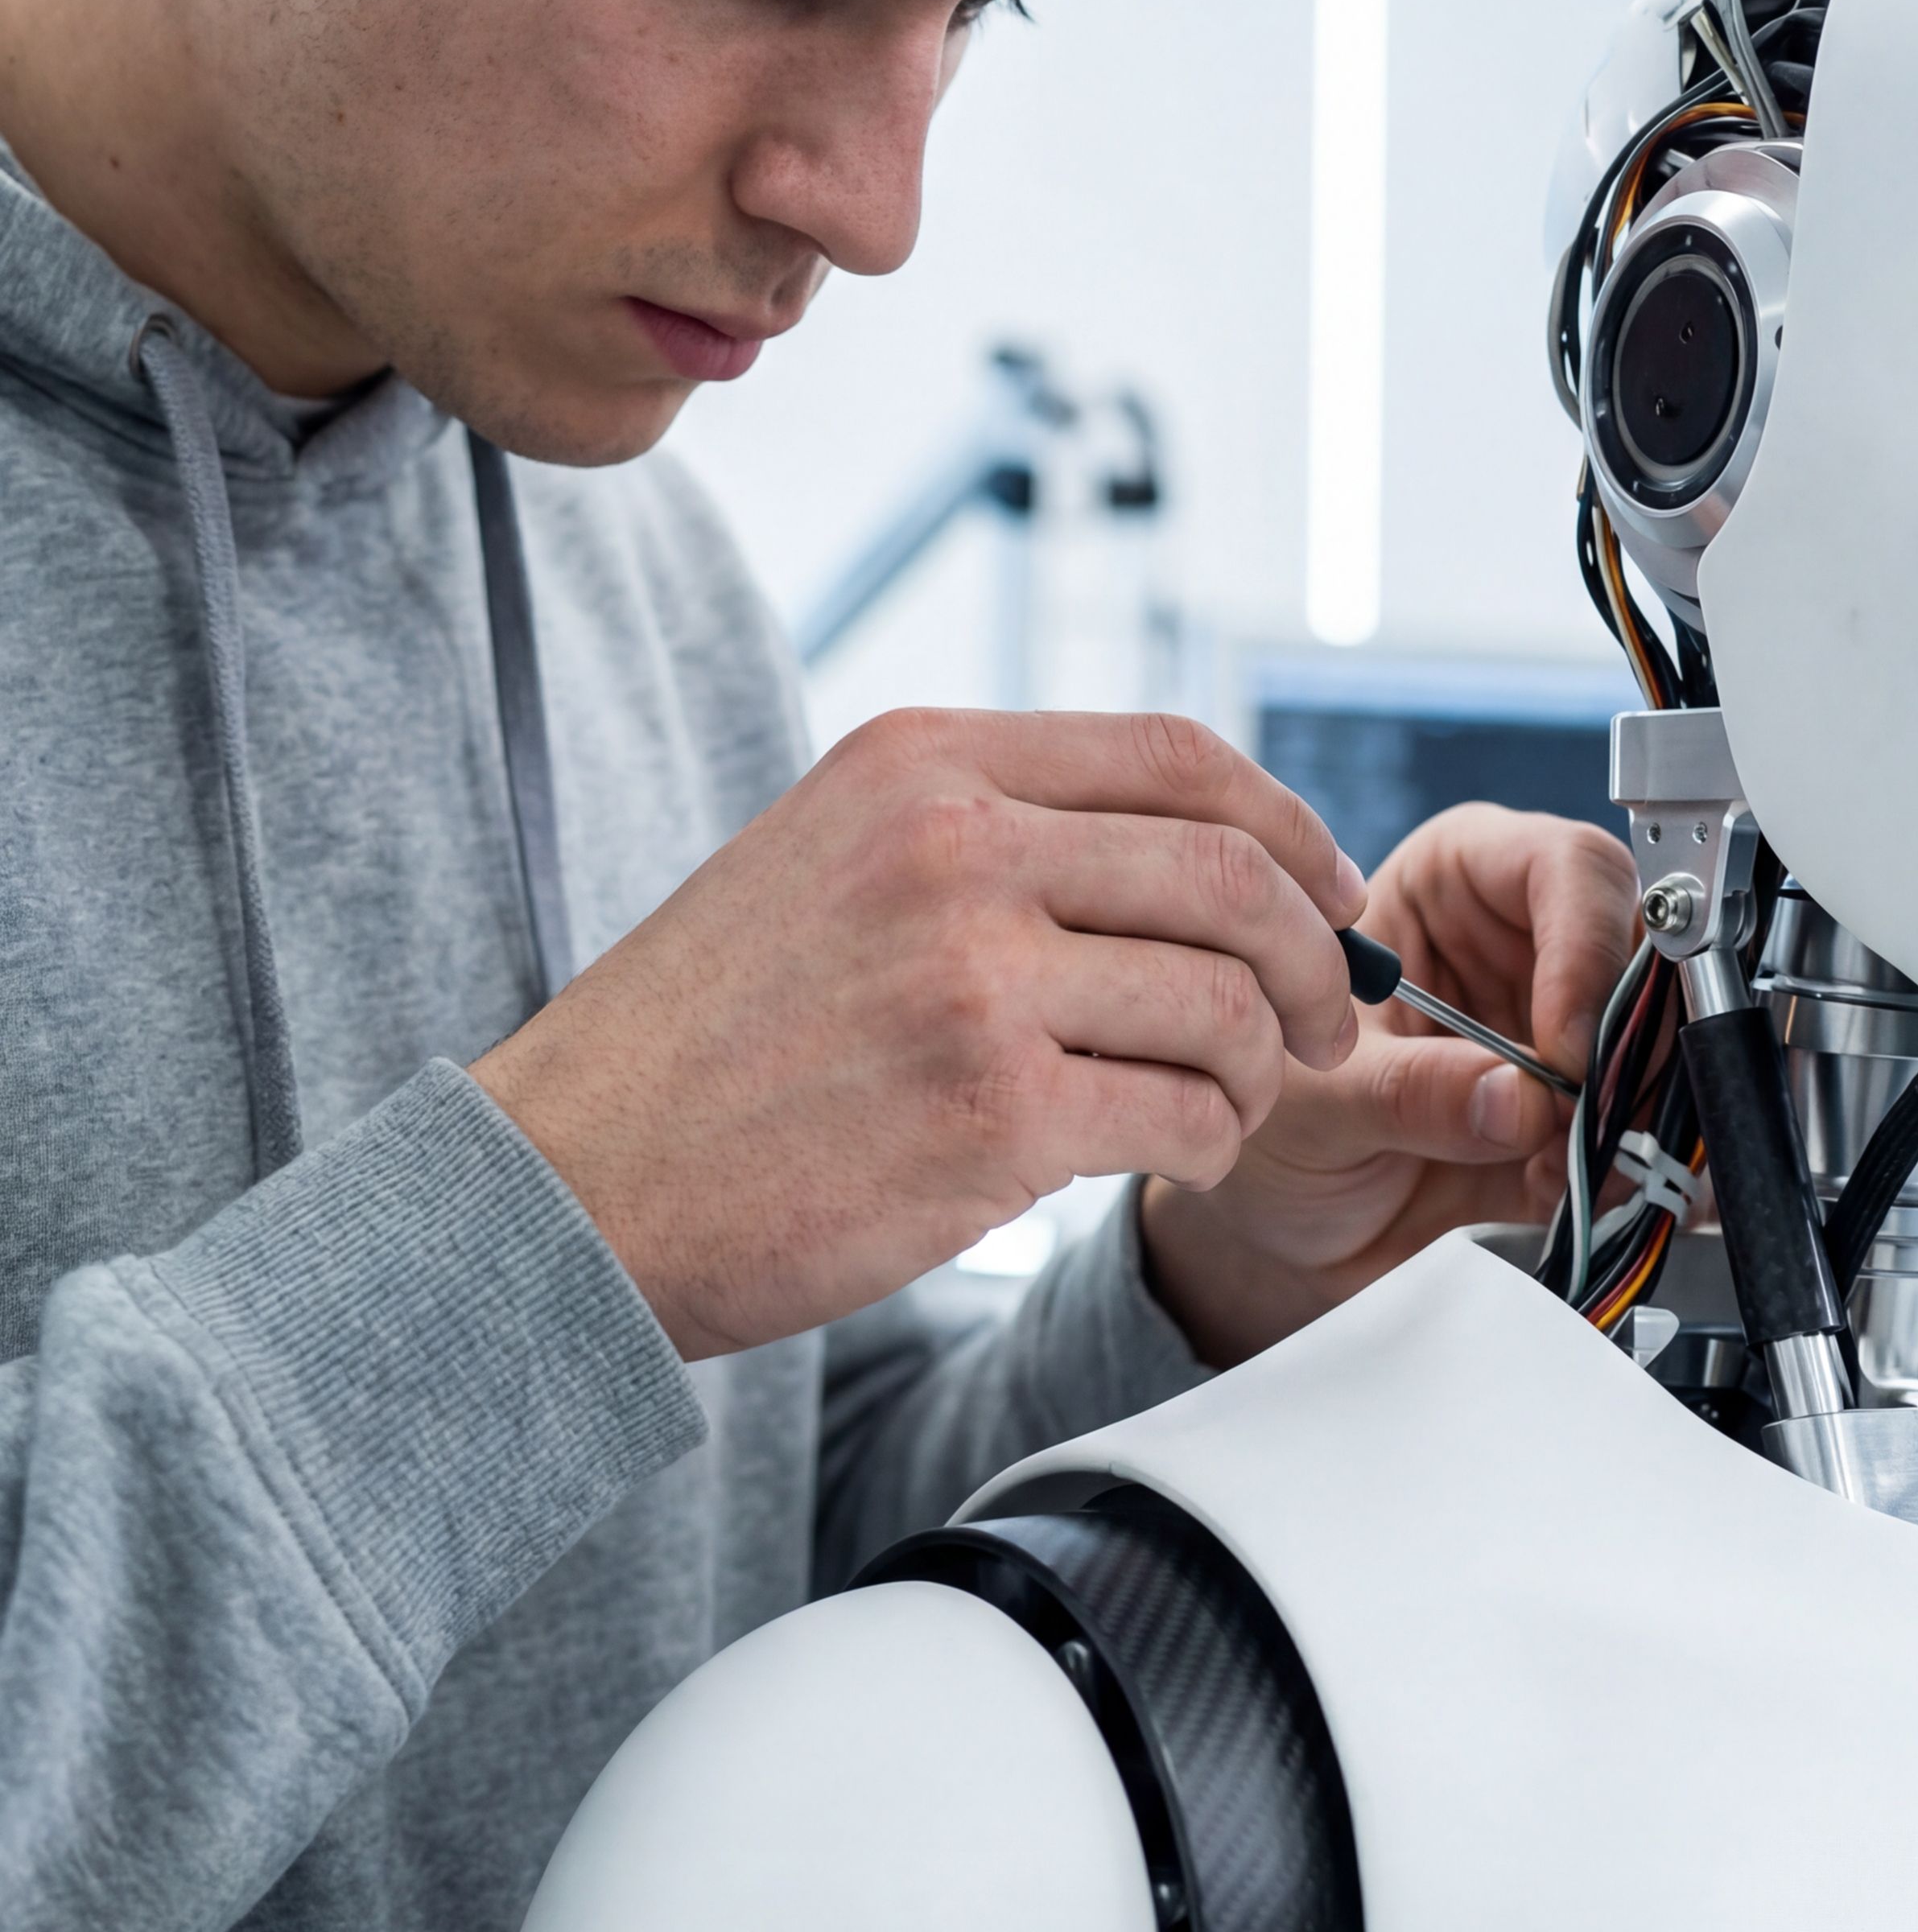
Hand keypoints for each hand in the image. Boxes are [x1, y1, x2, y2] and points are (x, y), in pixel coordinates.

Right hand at [473, 711, 1364, 1355]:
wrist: (575, 1179)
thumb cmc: (706, 1041)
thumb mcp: (830, 857)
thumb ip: (986, 831)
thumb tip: (1186, 857)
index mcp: (921, 763)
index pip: (1175, 751)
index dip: (1289, 823)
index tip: (1327, 890)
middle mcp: (953, 847)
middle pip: (1229, 872)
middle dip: (1311, 956)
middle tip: (1325, 1018)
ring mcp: (973, 980)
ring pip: (1221, 1003)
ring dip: (1262, 1067)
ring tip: (1234, 1103)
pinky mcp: (990, 1115)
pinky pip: (1178, 1117)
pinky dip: (1205, 1144)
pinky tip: (1171, 1155)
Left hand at [1141, 803, 1640, 1364]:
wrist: (1271, 1231)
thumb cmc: (1269, 1121)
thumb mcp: (1313, 1103)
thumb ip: (1410, 1094)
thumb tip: (1521, 1099)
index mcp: (1449, 884)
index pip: (1559, 867)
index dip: (1584, 945)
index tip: (1565, 1043)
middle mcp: (1521, 946)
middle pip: (1636, 953)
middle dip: (1624, 1044)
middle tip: (1589, 1120)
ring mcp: (1559, 1033)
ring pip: (1654, 1046)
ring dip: (1627, 1116)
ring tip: (1566, 1173)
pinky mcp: (1577, 1117)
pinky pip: (1641, 1132)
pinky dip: (1632, 1172)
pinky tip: (1586, 1198)